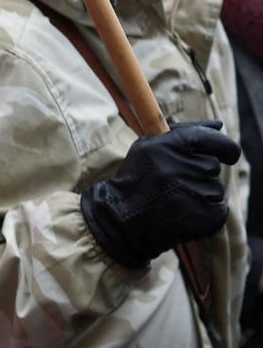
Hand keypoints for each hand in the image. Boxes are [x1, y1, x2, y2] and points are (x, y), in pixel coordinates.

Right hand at [81, 120, 239, 267]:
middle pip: (212, 167)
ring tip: (173, 203)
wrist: (118, 221)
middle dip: (199, 175)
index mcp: (168, 145)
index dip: (225, 147)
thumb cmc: (135, 181)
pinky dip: (207, 214)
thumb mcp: (148, 148)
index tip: (228, 155)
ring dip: (200, 195)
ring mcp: (192, 193)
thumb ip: (182, 131)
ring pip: (215, 189)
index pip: (212, 140)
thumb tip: (218, 125)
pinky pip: (219, 209)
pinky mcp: (202, 216)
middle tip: (173, 186)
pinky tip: (184, 216)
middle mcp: (181, 167)